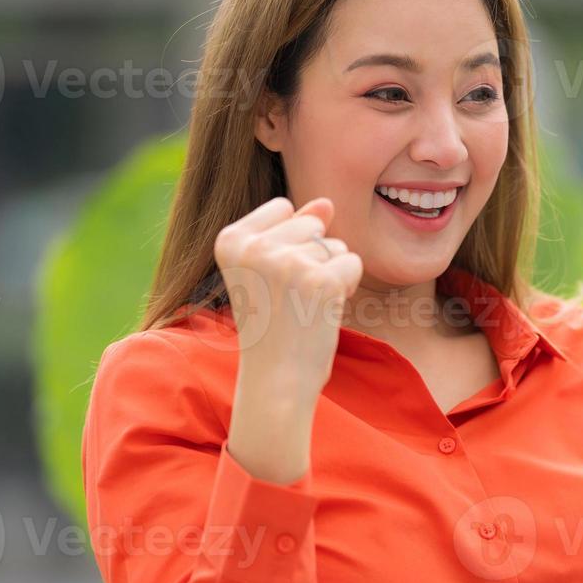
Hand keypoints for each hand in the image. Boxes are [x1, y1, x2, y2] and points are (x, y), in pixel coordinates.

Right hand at [214, 195, 363, 483]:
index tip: (270, 284)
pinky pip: (353, 263)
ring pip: (335, 245)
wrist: (277, 380)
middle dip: (313, 259)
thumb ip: (295, 229)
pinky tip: (323, 311)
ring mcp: (288, 262)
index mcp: (229, 239)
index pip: (283, 209)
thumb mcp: (271, 271)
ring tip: (305, 307)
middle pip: (311, 226)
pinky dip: (347, 287)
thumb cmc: (273, 327)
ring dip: (331, 275)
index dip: (289, 245)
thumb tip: (326, 202)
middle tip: (290, 300)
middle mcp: (254, 246)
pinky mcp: (322, 280)